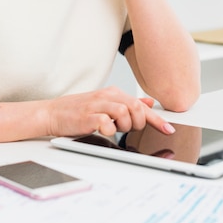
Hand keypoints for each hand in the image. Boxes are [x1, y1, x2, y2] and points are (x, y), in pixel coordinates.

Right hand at [45, 87, 175, 137]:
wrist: (53, 113)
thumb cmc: (80, 111)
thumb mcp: (106, 103)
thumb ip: (128, 103)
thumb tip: (149, 103)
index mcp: (113, 93)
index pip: (140, 104)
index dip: (157, 119)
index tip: (169, 129)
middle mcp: (107, 96)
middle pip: (136, 108)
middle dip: (139, 122)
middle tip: (129, 128)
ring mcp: (97, 106)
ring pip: (125, 113)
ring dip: (124, 126)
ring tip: (114, 128)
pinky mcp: (88, 117)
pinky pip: (106, 123)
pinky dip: (110, 129)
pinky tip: (104, 130)